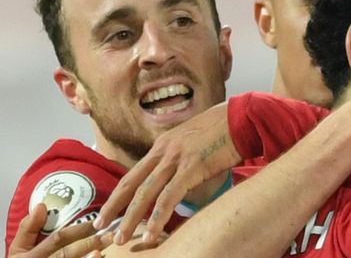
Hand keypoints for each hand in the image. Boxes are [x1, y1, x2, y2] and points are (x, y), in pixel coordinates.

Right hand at [8, 203, 111, 257]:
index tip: (96, 222)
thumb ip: (28, 228)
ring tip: (105, 249)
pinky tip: (100, 257)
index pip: (58, 239)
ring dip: (90, 257)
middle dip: (89, 243)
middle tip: (110, 235)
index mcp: (31, 255)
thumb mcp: (18, 248)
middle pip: (68, 253)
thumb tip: (41, 206)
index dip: (78, 230)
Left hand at [93, 102, 239, 245]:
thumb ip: (182, 160)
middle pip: (132, 183)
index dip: (119, 195)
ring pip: (146, 193)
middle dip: (114, 207)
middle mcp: (164, 151)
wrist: (242, 118)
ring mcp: (177, 158)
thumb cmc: (224, 131)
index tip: (108, 212)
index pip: (134, 174)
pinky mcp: (192, 167)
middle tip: (100, 228)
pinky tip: (152, 233)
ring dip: (131, 218)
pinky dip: (158, 217)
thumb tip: (179, 180)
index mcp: (163, 145)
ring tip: (121, 238)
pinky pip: (169, 197)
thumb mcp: (194, 143)